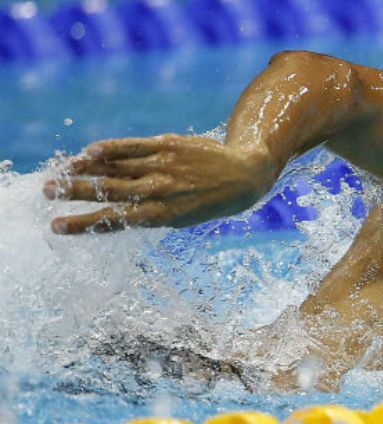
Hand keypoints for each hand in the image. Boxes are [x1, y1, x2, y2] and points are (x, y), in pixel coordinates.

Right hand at [44, 134, 276, 233]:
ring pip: (116, 168)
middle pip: (109, 192)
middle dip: (75, 193)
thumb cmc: (206, 200)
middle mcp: (160, 192)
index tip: (57, 226)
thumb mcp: (179, 216)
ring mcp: (163, 167)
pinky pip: (133, 147)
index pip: (115, 221)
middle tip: (46, 192)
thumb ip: (146, 211)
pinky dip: (110, 149)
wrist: (244, 177)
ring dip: (84, 169)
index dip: (83, 224)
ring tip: (59, 171)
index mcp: (162, 216)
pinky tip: (89, 151)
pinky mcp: (168, 146)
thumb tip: (109, 208)